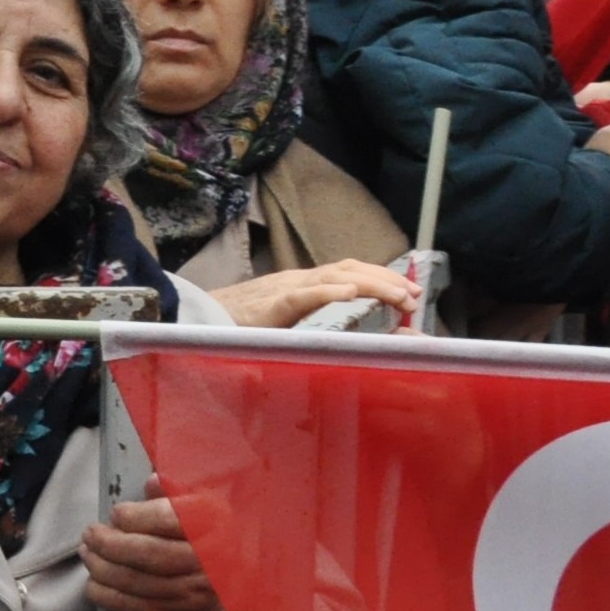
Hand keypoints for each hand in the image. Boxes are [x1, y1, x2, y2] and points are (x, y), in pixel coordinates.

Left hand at [83, 495, 225, 610]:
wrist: (229, 573)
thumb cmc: (202, 530)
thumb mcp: (193, 501)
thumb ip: (170, 491)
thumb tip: (152, 482)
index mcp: (212, 524)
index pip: (167, 519)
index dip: (134, 517)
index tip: (114, 513)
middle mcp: (209, 561)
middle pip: (150, 554)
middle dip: (109, 544)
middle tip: (89, 535)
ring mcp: (198, 594)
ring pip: (139, 584)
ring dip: (102, 570)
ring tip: (87, 554)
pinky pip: (140, 610)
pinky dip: (109, 598)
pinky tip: (94, 584)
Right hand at [213, 258, 420, 330]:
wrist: (195, 321)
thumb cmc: (238, 326)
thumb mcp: (283, 324)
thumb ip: (310, 326)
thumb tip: (350, 341)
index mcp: (302, 285)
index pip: (348, 272)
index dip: (381, 279)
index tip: (409, 294)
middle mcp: (297, 280)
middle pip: (349, 269)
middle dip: (386, 281)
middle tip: (414, 297)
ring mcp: (284, 290)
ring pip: (334, 277)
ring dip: (370, 285)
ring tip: (396, 296)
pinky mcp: (269, 305)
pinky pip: (302, 295)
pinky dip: (327, 293)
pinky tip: (349, 295)